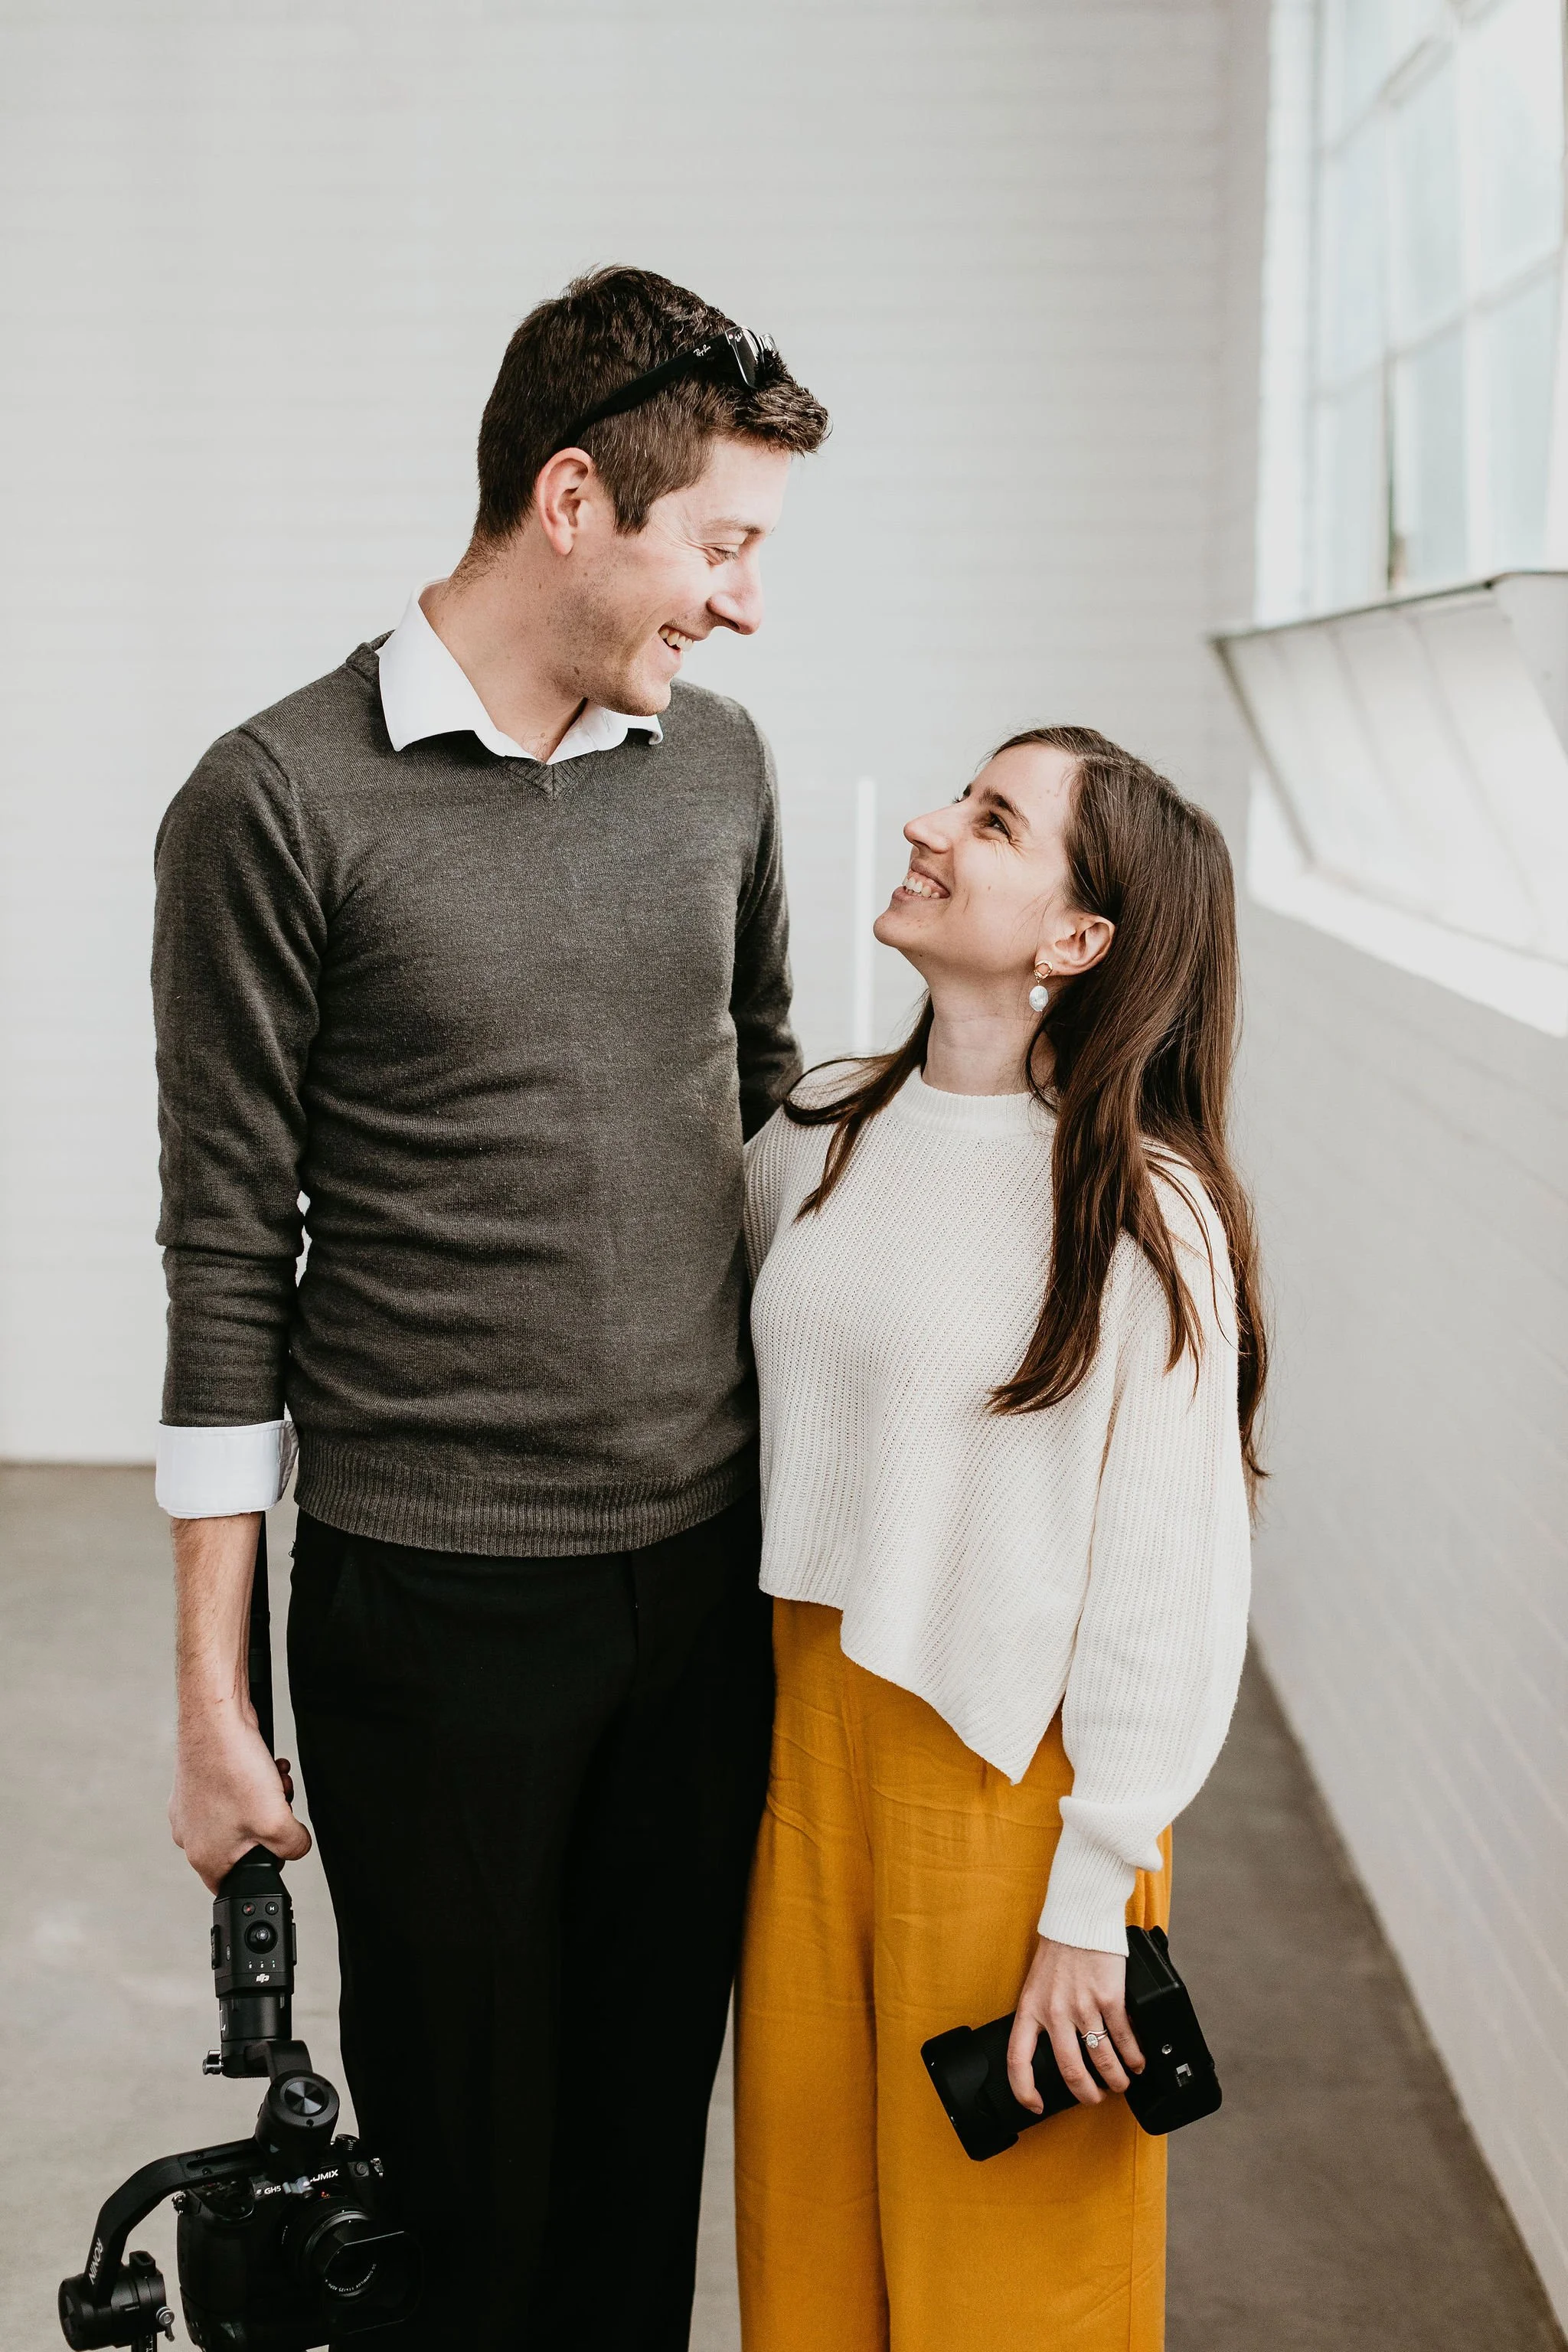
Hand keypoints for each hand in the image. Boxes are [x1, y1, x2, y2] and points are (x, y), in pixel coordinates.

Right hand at [169, 1700, 311, 1892]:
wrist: (215, 1719)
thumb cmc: (232, 1769)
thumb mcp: (276, 1821)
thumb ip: (293, 1847)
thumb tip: (298, 1849)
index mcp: (203, 1856)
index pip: (231, 1885)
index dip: (260, 1871)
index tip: (275, 1851)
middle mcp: (190, 1835)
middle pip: (242, 1846)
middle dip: (270, 1825)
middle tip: (280, 1807)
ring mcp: (190, 1808)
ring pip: (241, 1816)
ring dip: (266, 1800)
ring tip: (274, 1781)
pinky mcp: (197, 1784)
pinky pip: (232, 1794)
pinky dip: (252, 1783)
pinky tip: (264, 1766)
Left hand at [1006, 1936, 1144, 2110]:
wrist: (1079, 1920)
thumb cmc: (1058, 1951)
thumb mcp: (1036, 1985)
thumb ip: (1041, 2015)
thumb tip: (1054, 2049)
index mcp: (1030, 2009)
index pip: (1018, 2059)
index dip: (1024, 2088)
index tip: (1034, 2104)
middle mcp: (1055, 2012)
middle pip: (1070, 2070)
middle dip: (1086, 2093)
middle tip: (1096, 2097)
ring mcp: (1083, 2006)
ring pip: (1102, 2060)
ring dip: (1116, 2079)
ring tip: (1121, 2083)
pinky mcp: (1108, 1998)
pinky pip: (1123, 2039)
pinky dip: (1134, 2057)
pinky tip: (1137, 2061)